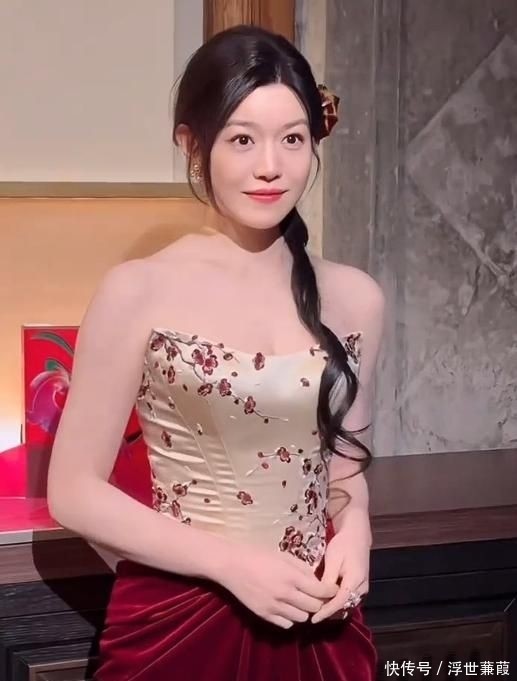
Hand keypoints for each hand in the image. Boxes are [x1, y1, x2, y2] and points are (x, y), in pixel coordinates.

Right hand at [217, 544, 338, 628]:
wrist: (232, 564)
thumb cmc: (258, 555)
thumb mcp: (283, 556)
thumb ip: (302, 569)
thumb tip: (317, 581)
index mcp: (291, 576)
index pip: (320, 591)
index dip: (330, 591)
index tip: (333, 590)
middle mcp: (285, 594)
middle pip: (314, 608)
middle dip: (318, 602)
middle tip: (316, 595)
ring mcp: (274, 607)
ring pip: (302, 618)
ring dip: (304, 611)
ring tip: (299, 601)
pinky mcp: (264, 615)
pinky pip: (286, 624)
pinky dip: (290, 618)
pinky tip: (286, 607)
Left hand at [311, 516, 370, 623]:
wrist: (356, 535)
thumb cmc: (343, 545)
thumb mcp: (333, 560)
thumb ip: (327, 579)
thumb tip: (319, 596)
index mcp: (355, 581)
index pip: (339, 603)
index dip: (325, 612)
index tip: (313, 619)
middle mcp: (361, 588)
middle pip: (343, 607)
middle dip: (328, 613)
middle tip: (310, 615)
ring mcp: (362, 588)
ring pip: (346, 605)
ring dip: (332, 609)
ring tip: (315, 611)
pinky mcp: (359, 586)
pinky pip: (347, 599)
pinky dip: (337, 603)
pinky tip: (324, 602)